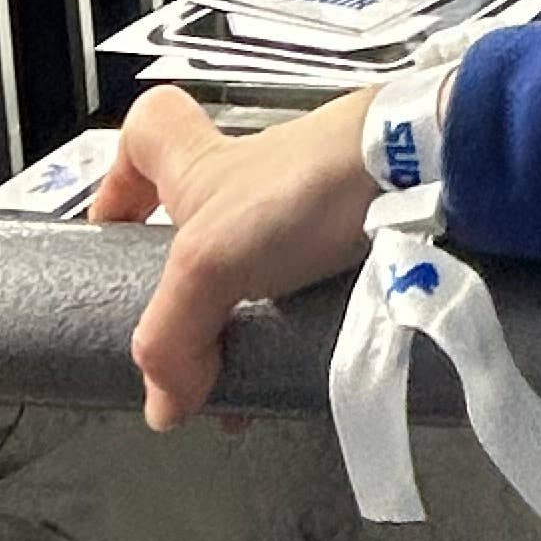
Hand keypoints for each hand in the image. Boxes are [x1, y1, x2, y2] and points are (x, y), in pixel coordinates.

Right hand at [92, 84, 379, 430]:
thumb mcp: (210, 261)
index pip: (149, 132)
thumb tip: (165, 409)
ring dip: (252, 329)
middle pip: (205, 228)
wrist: (424, 173)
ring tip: (252, 389)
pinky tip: (305, 374)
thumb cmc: (304, 191)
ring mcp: (312, 205)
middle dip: (195, 296)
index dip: (120, 178)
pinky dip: (308, 333)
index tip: (116, 234)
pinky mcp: (364, 230)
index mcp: (205, 165)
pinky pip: (320, 291)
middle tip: (195, 354)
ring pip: (264, 271)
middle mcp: (255, 180)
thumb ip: (171, 337)